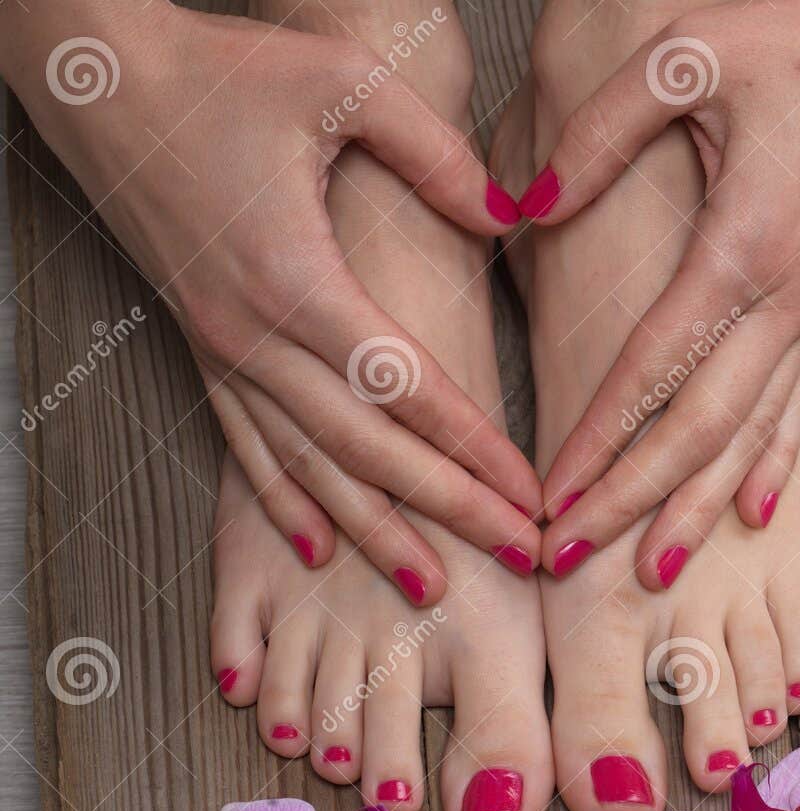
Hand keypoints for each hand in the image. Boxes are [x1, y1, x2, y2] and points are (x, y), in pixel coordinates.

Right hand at [3, 0, 540, 597]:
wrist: (108, 86)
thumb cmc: (226, 73)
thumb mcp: (343, 82)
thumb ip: (433, 150)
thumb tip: (510, 212)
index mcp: (298, 278)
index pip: (407, 388)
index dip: (474, 448)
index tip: (528, 495)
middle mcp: (257, 335)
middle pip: (369, 449)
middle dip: (447, 510)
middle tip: (514, 557)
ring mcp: (225, 354)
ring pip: (310, 467)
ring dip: (373, 533)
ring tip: (430, 587)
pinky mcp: (205, 354)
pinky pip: (248, 448)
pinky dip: (285, 504)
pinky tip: (315, 551)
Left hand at [523, 0, 799, 585]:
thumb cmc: (799, 27)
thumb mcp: (689, 50)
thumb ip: (602, 127)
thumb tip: (529, 203)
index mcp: (745, 243)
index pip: (654, 370)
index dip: (598, 442)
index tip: (550, 497)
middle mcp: (786, 296)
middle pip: (702, 430)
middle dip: (634, 503)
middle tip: (573, 558)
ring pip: (754, 435)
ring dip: (700, 508)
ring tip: (656, 571)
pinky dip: (774, 462)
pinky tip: (755, 511)